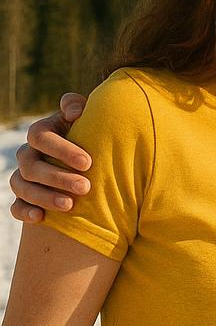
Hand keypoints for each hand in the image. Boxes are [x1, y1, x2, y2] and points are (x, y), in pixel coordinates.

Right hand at [8, 94, 89, 222]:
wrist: (88, 162)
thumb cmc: (90, 136)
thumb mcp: (88, 119)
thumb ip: (79, 108)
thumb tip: (74, 111)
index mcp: (42, 133)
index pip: (40, 137)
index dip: (61, 149)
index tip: (88, 163)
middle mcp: (28, 154)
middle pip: (31, 165)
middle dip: (58, 177)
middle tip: (85, 187)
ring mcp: (23, 177)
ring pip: (22, 186)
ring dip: (45, 196)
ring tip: (69, 205)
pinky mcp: (23, 198)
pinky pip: (15, 206)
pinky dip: (25, 212)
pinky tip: (41, 217)